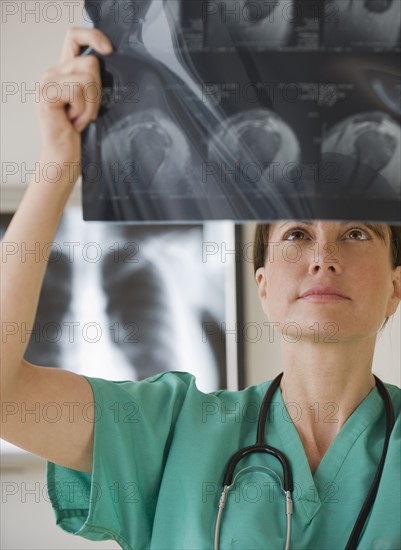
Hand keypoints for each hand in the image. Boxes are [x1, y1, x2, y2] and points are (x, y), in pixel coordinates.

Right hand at [37, 27, 112, 173]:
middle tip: (87, 113)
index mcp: (64, 73)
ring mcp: (47, 81)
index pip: (74, 37)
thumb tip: (111, 64)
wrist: (64, 157)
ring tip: (79, 119)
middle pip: (90, 62)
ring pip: (87, 77)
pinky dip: (83, 110)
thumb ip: (94, 83)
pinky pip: (78, 91)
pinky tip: (73, 122)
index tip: (109, 50)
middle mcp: (52, 73)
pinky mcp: (47, 93)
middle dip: (97, 92)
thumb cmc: (80, 136)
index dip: (92, 35)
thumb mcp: (92, 104)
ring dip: (91, 104)